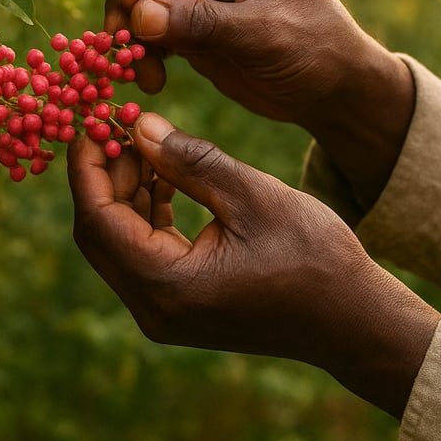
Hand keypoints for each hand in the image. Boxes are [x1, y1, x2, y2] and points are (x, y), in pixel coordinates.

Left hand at [68, 112, 440, 418]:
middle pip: (98, 233)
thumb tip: (136, 126)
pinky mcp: (179, 306)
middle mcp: (153, 308)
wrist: (353, 321)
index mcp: (167, 284)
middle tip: (117, 125)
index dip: (87, 165)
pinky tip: (164, 176)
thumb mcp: (250, 195)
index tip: (92, 119)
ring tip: (145, 142)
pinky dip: (145, 214)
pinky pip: (142, 255)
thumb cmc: (313, 256)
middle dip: (102, 176)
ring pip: (118, 243)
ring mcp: (164, 313)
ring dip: (124, 192)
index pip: (97, 219)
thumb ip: (187, 160)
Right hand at [105, 0, 414, 203]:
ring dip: (132, 35)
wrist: (334, 94)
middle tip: (118, 44)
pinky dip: (143, 53)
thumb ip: (202, 22)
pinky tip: (150, 82)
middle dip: (131, 4)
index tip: (129, 5)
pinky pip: (150, 29)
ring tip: (140, 74)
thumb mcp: (263, 35)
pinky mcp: (192, 22)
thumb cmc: (316, 51)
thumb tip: (138, 16)